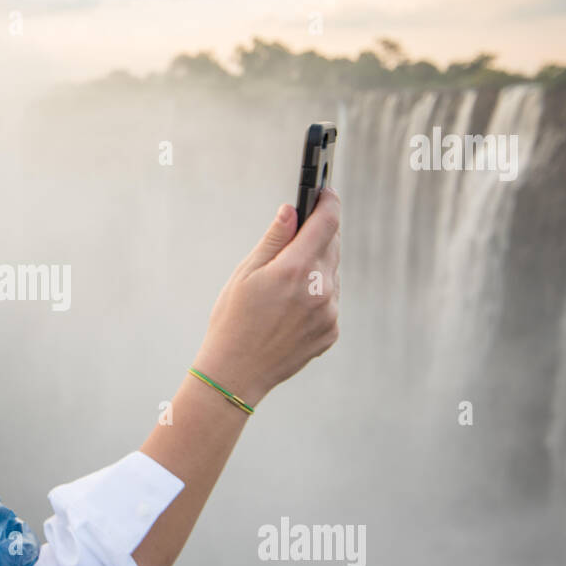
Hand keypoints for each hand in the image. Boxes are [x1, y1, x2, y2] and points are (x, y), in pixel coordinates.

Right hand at [192, 188, 340, 403]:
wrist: (236, 373)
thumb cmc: (232, 320)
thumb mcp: (245, 273)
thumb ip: (273, 239)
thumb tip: (292, 210)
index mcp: (295, 270)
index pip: (326, 223)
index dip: (328, 202)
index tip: (325, 192)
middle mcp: (319, 290)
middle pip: (332, 246)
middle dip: (318, 236)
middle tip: (296, 237)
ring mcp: (329, 313)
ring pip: (332, 274)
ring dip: (317, 268)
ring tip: (285, 284)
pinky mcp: (332, 331)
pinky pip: (331, 301)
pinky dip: (317, 295)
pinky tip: (290, 308)